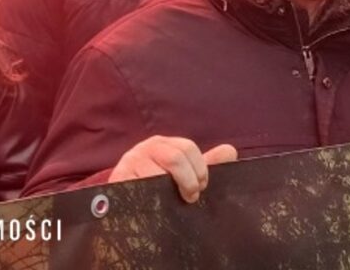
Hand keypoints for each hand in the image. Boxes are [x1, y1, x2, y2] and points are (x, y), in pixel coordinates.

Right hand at [107, 136, 238, 203]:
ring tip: (171, 203)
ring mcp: (131, 162)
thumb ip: (205, 164)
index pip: (187, 148)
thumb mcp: (182, 173)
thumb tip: (230, 151)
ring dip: (169, 191)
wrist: (124, 201)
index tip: (202, 186)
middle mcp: (146, 148)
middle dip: (188, 180)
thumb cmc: (157, 186)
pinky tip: (156, 205)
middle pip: (175, 158)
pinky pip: (140, 186)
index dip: (200, 169)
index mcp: (163, 144)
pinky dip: (152, 197)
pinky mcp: (119, 179)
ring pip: (157, 174)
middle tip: (191, 197)